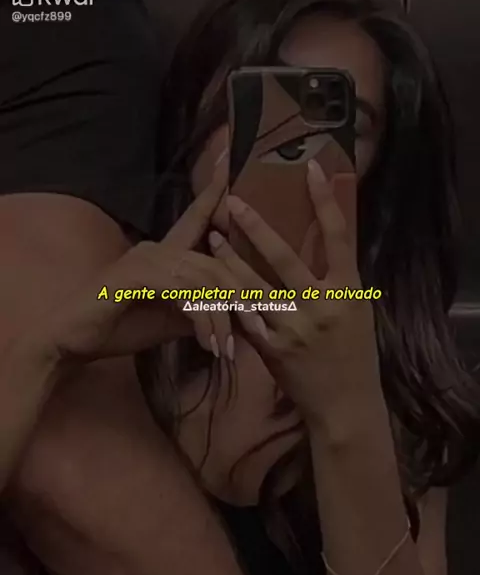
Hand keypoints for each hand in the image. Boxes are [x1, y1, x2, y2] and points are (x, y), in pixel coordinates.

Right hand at [24, 164, 235, 362]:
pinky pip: (183, 291)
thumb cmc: (120, 328)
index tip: (228, 156)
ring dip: (221, 318)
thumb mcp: (172, 321)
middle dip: (241, 300)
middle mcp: (158, 248)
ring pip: (204, 279)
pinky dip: (201, 318)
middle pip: (216, 263)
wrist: (75, 342)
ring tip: (227, 349)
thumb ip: (202, 312)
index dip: (214, 192)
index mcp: (166, 254)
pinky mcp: (135, 274)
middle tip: (258, 331)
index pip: (196, 218)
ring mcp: (145, 257)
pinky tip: (206, 342)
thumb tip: (237, 316)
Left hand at [209, 160, 381, 425]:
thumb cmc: (355, 356)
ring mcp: (293, 328)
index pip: (338, 236)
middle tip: (233, 202)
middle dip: (255, 228)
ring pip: (253, 287)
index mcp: (348, 291)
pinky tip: (210, 284)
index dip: (325, 200)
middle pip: (283, 258)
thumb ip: (335, 280)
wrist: (345, 406)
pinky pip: (244, 318)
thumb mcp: (356, 312)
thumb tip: (319, 242)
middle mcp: (321, 306)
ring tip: (211, 238)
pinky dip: (228, 300)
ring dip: (229, 261)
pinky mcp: (271, 349)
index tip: (311, 168)